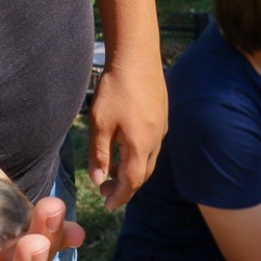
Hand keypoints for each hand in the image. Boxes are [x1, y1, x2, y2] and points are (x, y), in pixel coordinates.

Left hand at [87, 60, 167, 208]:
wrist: (137, 56)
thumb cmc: (115, 89)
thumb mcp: (100, 123)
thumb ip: (99, 154)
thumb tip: (99, 180)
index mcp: (141, 145)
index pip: (133, 182)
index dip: (120, 196)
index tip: (106, 204)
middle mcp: (156, 140)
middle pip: (143, 174)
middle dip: (125, 186)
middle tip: (105, 191)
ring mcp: (161, 127)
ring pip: (149, 159)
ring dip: (132, 170)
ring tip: (113, 171)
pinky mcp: (161, 115)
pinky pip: (152, 144)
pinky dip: (138, 154)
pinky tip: (125, 147)